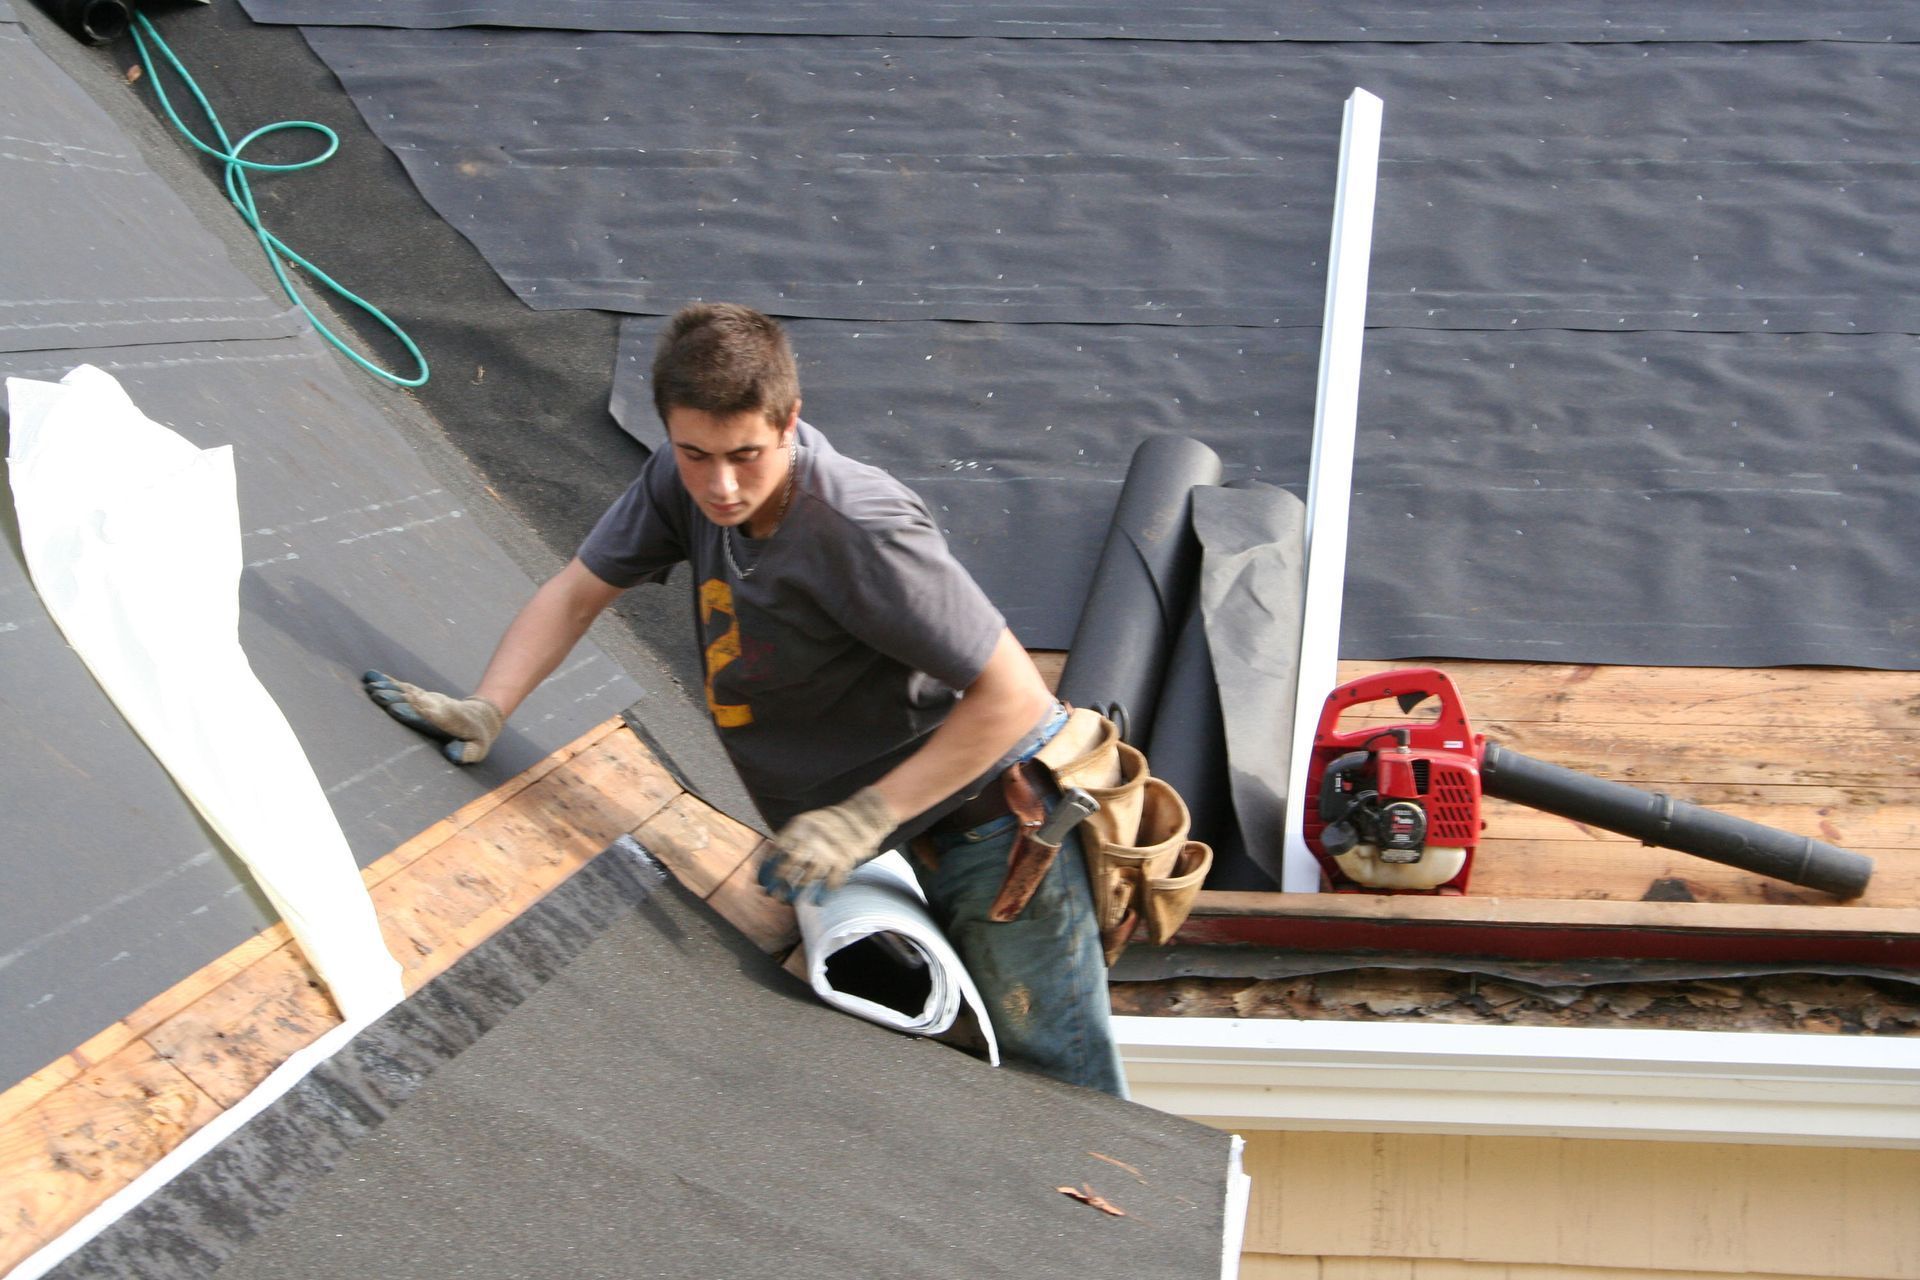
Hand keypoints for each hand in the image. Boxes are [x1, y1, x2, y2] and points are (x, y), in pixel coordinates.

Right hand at [362, 670, 503, 763]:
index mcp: (449, 720)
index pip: (431, 715)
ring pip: (407, 692)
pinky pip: (405, 688)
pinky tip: (372, 677)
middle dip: (396, 699)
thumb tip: (452, 755)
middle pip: (414, 701)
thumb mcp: (477, 749)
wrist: (479, 717)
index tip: (397, 709)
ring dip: (389, 689)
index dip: (415, 711)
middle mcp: (437, 706)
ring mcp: (429, 699)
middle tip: (377, 695)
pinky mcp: (423, 696)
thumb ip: (466, 752)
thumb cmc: (475, 739)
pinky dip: (389, 682)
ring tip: (370, 686)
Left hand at [755, 786, 894, 902]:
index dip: (768, 867)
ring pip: (807, 878)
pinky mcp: (844, 861)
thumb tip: (772, 859)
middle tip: (774, 896)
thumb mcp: (807, 822)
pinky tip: (817, 901)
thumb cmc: (830, 822)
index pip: (777, 850)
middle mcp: (811, 839)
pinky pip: (830, 883)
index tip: (761, 881)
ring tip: (789, 901)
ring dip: (797, 892)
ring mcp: (828, 851)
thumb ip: (792, 838)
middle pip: (789, 866)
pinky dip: (823, 895)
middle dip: (779, 884)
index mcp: (800, 827)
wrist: (863, 814)